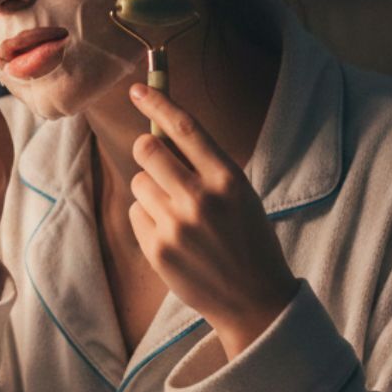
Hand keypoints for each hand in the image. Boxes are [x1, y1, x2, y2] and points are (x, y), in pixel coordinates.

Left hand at [127, 83, 297, 359]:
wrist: (255, 303)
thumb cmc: (248, 241)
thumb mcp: (241, 194)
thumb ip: (205, 166)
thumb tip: (160, 132)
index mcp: (228, 178)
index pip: (185, 128)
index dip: (158, 102)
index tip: (137, 88)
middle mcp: (200, 198)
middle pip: (147, 149)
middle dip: (147, 151)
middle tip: (159, 165)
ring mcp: (176, 225)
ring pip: (138, 183)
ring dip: (151, 192)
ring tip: (179, 216)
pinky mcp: (157, 249)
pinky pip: (135, 214)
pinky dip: (148, 220)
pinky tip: (173, 239)